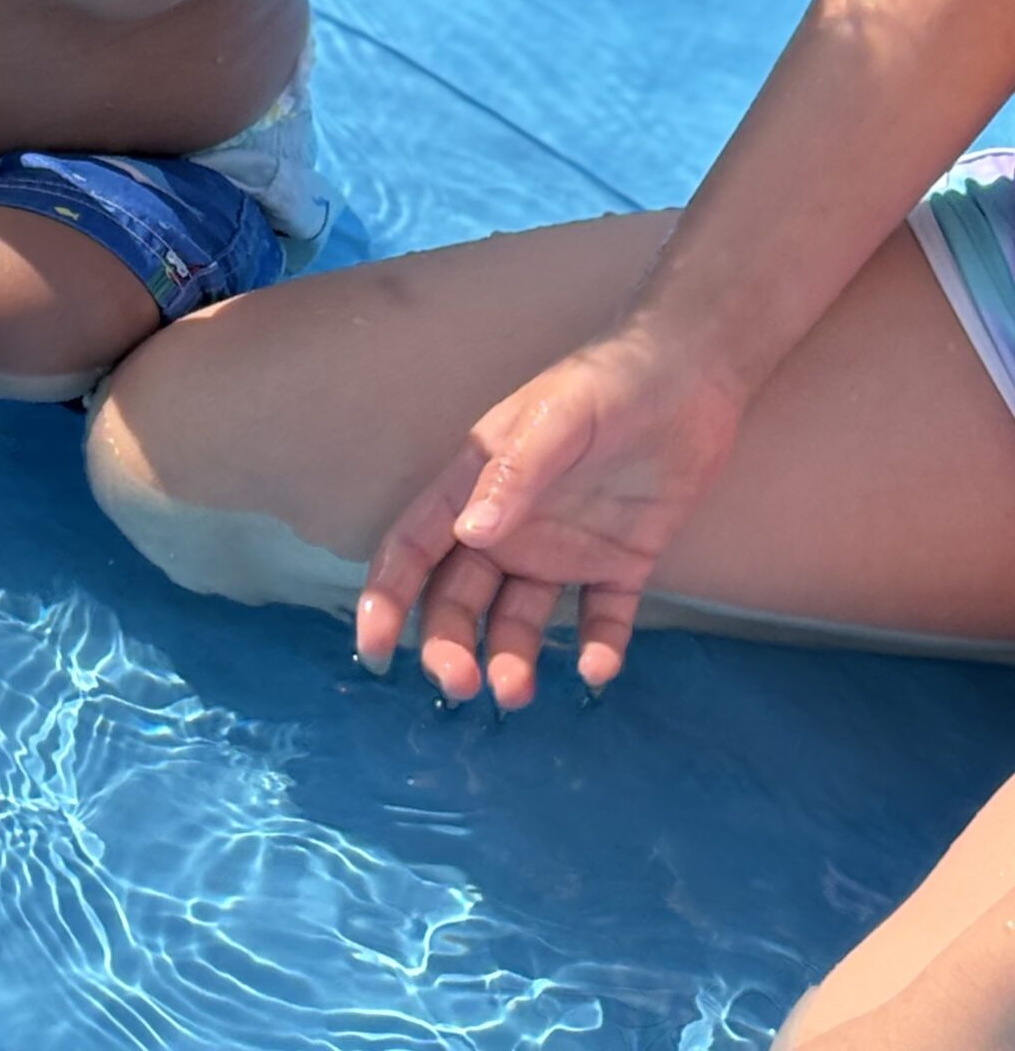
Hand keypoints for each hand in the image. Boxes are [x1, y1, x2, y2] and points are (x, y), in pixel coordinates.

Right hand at [356, 325, 747, 706]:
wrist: (692, 375)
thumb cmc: (609, 383)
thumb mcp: (555, 419)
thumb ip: (513, 475)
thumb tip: (467, 536)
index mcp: (476, 485)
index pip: (415, 548)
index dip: (388, 597)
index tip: (377, 650)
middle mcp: (512, 527)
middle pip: (460, 599)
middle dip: (449, 645)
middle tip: (463, 685)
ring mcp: (565, 550)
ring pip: (520, 621)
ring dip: (510, 659)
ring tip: (518, 693)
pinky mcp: (620, 564)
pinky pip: (601, 620)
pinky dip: (596, 651)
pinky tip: (597, 668)